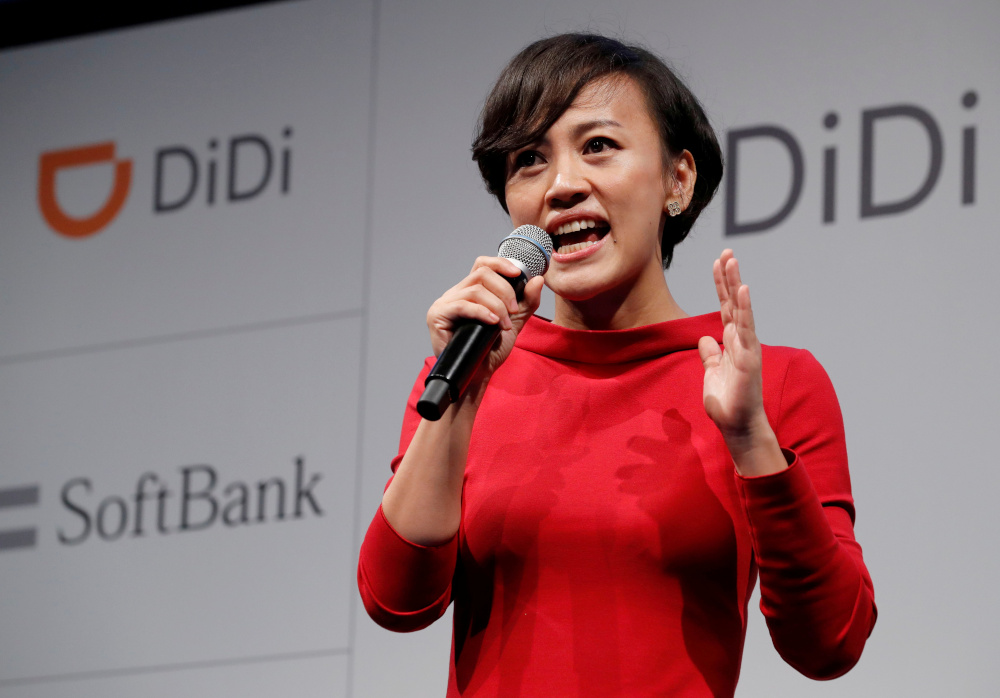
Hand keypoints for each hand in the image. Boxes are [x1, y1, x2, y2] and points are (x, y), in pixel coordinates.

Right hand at [427, 256, 543, 378]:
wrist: (478, 375)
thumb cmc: (490, 350)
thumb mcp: (514, 322)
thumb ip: (526, 303)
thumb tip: (537, 280)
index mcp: (471, 291)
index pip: (483, 265)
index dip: (501, 264)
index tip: (519, 274)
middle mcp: (456, 293)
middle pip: (482, 273)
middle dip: (505, 290)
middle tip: (514, 311)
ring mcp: (445, 304)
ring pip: (475, 289)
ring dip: (497, 305)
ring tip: (504, 324)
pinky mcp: (437, 316)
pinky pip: (462, 305)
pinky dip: (482, 312)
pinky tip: (493, 323)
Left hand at [698, 250, 775, 458]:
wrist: (737, 426)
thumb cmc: (727, 402)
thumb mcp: (711, 373)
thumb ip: (710, 355)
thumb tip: (705, 339)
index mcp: (731, 343)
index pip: (725, 308)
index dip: (721, 286)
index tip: (717, 263)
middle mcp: (741, 341)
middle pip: (733, 302)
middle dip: (729, 277)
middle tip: (727, 252)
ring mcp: (747, 347)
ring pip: (740, 309)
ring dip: (735, 285)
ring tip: (732, 261)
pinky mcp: (749, 358)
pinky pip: (746, 329)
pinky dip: (745, 308)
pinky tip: (743, 289)